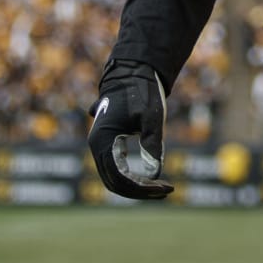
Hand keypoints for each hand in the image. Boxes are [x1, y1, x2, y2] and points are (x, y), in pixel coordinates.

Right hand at [87, 60, 173, 199]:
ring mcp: (99, 145)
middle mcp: (96, 146)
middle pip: (114, 182)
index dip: (142, 188)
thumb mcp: (151, 118)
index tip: (164, 188)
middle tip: (166, 190)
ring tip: (160, 188)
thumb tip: (154, 174)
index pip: (120, 177)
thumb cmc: (142, 92)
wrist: (132, 71)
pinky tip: (150, 179)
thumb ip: (152, 146)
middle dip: (140, 191)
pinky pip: (115, 169)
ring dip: (135, 187)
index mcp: (103, 140)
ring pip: (113, 178)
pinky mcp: (106, 143)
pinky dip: (130, 178)